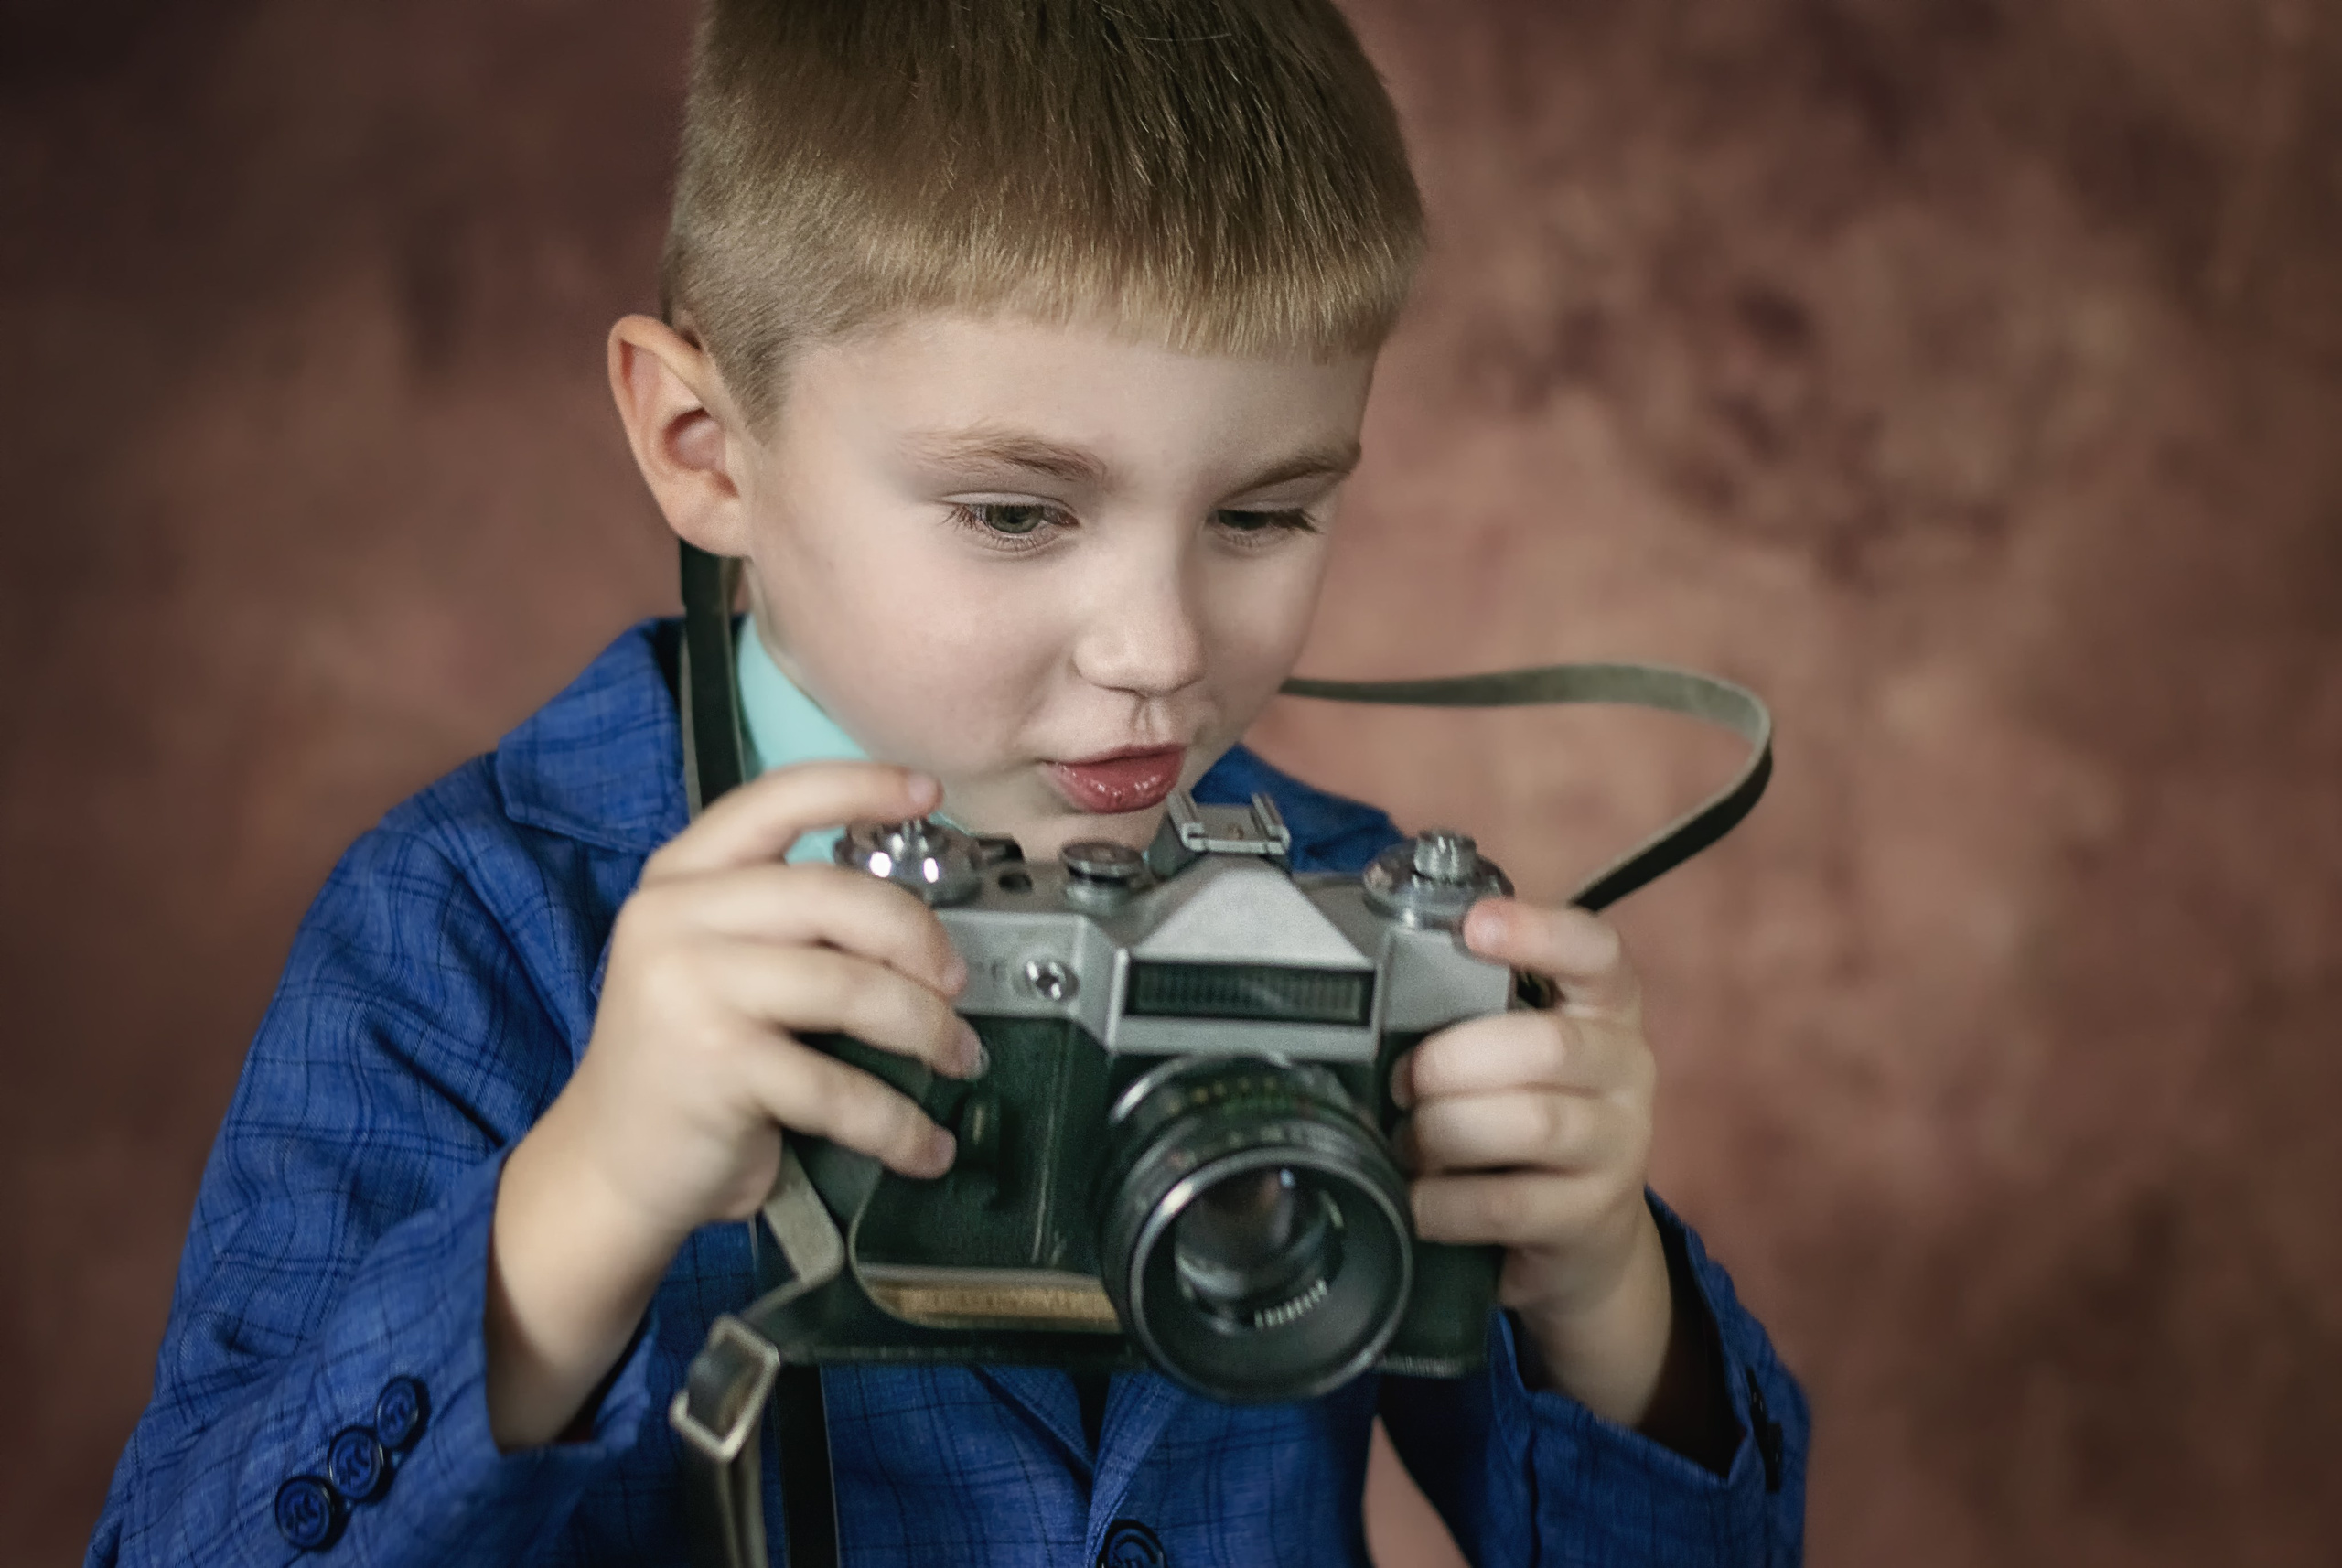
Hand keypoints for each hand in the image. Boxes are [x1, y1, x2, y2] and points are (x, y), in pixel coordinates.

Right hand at [486, 761, 981, 1446]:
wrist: (610, 1168)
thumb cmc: (686, 1062)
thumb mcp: (720, 965)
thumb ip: (790, 923)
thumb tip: (919, 923)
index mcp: (680, 877)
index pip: (776, 800)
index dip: (858, 785)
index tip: (927, 792)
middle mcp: (675, 918)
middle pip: (837, 896)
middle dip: (919, 940)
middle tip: (957, 985)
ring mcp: (690, 989)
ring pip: (852, 988)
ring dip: (926, 1030)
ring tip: (958, 1058)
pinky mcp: (716, 1067)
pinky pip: (840, 1087)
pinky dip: (899, 1122)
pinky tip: (926, 1144)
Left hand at [1393, 898, 1677, 1427]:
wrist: (1584, 1233)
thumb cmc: (1528, 1111)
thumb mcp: (1516, 1048)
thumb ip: (1472, 1006)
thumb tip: (1376, 982)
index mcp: (1606, 1007)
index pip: (1597, 952)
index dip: (1540, 932)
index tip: (1475, 925)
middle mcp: (1626, 1068)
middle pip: (1547, 1047)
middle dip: (1452, 1061)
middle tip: (1402, 1081)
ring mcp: (1619, 1145)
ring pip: (1530, 1124)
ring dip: (1444, 1131)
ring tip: (1408, 1141)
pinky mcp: (1593, 1215)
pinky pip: (1505, 1203)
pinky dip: (1443, 1201)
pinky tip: (1417, 1197)